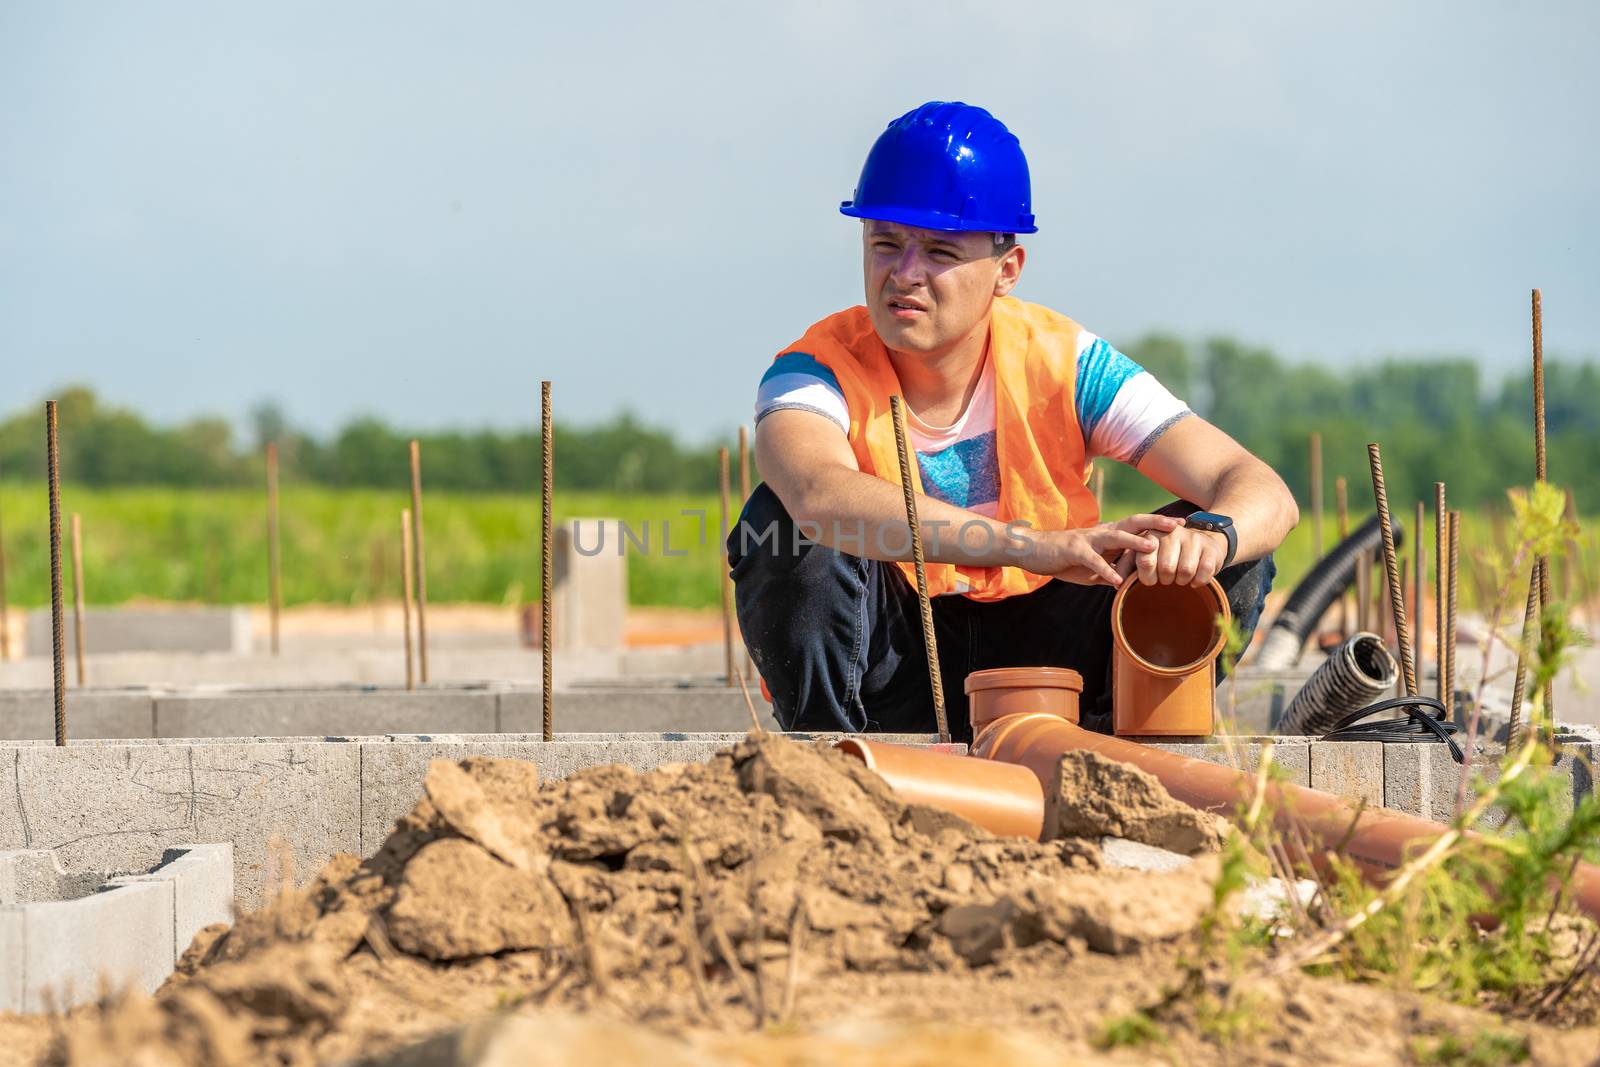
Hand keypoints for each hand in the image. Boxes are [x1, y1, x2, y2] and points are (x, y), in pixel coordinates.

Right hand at [1029, 514, 1185, 585]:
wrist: (1034, 551)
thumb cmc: (1065, 559)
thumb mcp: (1093, 568)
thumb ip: (1112, 572)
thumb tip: (1130, 583)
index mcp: (1108, 535)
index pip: (1138, 526)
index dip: (1158, 524)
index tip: (1181, 525)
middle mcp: (1102, 532)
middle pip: (1132, 523)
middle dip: (1155, 523)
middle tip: (1177, 525)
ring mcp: (1088, 539)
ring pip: (1115, 536)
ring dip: (1134, 541)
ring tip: (1153, 546)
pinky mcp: (1074, 550)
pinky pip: (1093, 560)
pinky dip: (1106, 570)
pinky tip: (1118, 581)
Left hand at [1116, 524, 1229, 586]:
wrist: (1202, 543)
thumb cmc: (1167, 554)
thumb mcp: (1145, 555)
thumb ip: (1127, 566)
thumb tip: (1116, 585)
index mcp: (1151, 535)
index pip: (1145, 561)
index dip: (1147, 578)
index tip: (1151, 581)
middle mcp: (1171, 534)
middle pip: (1166, 568)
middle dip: (1165, 580)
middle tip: (1167, 579)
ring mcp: (1192, 539)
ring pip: (1185, 571)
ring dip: (1182, 581)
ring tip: (1180, 579)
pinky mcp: (1209, 548)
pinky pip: (1203, 572)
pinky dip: (1198, 582)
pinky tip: (1195, 580)